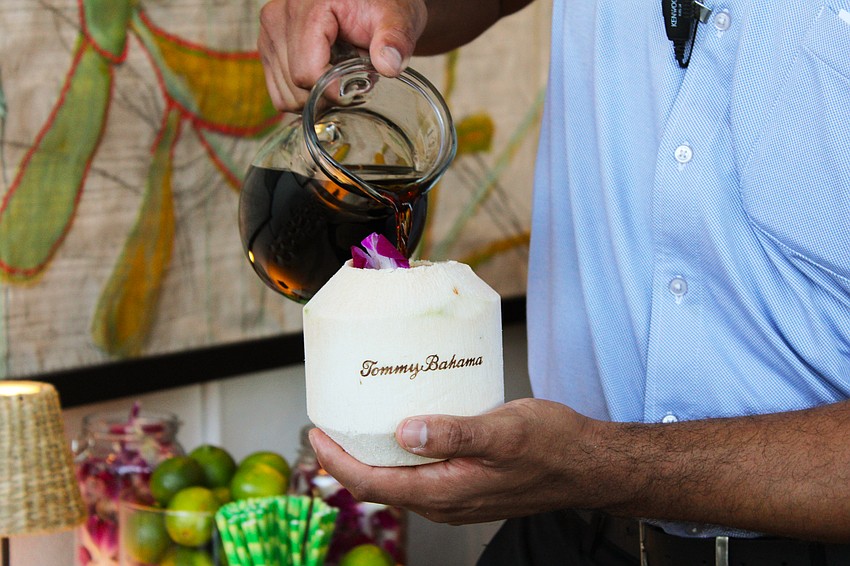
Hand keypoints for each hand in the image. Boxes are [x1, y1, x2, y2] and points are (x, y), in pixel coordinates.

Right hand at [258, 0, 426, 111]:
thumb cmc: (380, 6)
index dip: (334, 90)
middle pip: (296, 87)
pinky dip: (304, 98)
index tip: (358, 89)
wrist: (369, 2)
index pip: (307, 72)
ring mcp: (269, 35)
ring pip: (287, 97)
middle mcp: (279, 19)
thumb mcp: (396, 18)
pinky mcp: (269, 50)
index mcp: (306, 8)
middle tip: (354, 77)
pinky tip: (324, 79)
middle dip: (328, 94)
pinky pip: (280, 95)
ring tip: (339, 74)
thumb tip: (389, 65)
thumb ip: (395, 39)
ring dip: (316, 98)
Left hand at [309, 398, 607, 523]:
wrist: (586, 465)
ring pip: (398, 482)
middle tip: (328, 425)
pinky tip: (401, 431)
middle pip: (379, 486)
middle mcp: (444, 502)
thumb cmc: (551, 446)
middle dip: (346, 460)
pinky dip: (398, 457)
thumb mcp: (503, 432)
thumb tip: (404, 432)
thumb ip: (454, 434)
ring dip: (371, 458)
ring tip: (356, 425)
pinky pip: (419, 476)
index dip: (337, 462)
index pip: (372, 484)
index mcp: (444, 492)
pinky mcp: (466, 486)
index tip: (316, 433)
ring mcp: (455, 497)